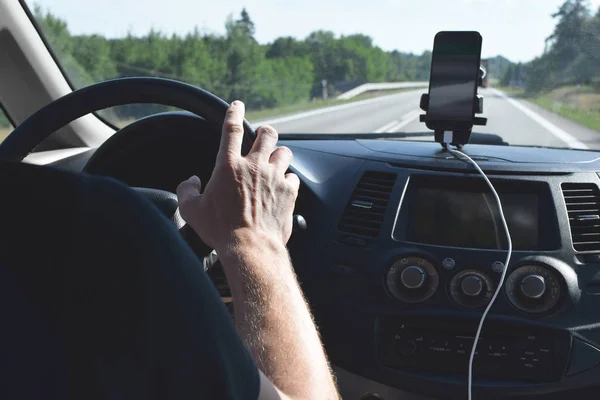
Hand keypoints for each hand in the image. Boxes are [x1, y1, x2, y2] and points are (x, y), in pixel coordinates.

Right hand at [176, 101, 299, 253]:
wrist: (250, 247)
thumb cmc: (220, 230)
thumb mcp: (192, 210)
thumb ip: (187, 191)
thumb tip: (191, 181)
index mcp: (228, 166)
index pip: (231, 129)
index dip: (234, 113)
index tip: (237, 105)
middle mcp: (254, 166)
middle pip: (267, 134)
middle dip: (265, 132)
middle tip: (263, 137)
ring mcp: (274, 177)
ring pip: (284, 152)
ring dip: (279, 154)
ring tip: (275, 162)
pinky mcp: (289, 191)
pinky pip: (294, 176)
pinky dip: (289, 178)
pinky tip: (283, 185)